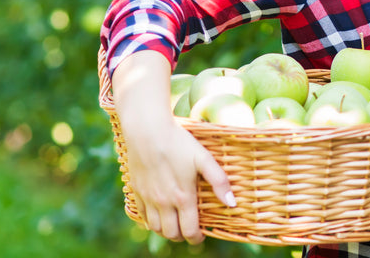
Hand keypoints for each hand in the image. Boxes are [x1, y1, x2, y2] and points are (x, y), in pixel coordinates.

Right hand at [121, 117, 233, 243]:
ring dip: (166, 230)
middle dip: (182, 236)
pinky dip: (151, 221)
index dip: (197, 238)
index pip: (189, 231)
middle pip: (171, 234)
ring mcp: (148, 198)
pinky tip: (159, 213)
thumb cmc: (179, 143)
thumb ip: (219, 181)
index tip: (201, 235)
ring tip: (176, 222)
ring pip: (155, 228)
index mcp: (182, 197)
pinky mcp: (136, 191)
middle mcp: (163, 202)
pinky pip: (142, 216)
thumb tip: (232, 203)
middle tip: (190, 229)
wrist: (148, 131)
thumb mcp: (204, 158)